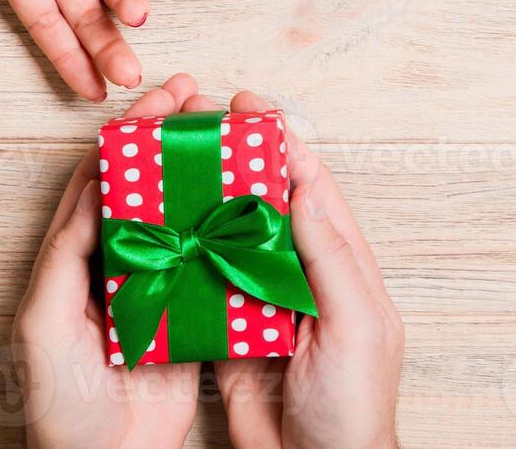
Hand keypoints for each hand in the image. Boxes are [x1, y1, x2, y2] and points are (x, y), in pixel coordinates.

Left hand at [11, 74, 207, 447]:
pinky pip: (210, 262)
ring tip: (233, 134)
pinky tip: (251, 202)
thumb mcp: (45, 324)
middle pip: (147, 185)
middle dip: (173, 137)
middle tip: (203, 99)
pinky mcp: (189, 317)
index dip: (131, 133)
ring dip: (205, 174)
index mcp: (76, 258)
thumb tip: (94, 185)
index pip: (103, 178)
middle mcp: (117, 264)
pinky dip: (228, 228)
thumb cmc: (58, 404)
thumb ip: (66, 255)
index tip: (162, 96)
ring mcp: (157, 288)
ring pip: (183, 216)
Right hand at [181, 91, 403, 448]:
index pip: (312, 188)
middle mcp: (302, 275)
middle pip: (266, 203)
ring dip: (204, 201)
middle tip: (198, 124)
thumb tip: (308, 188)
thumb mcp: (356, 326)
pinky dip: (185, 256)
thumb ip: (332, 257)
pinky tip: (159, 231)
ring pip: (231, 237)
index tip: (250, 108)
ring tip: (169, 162)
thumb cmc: (355, 407)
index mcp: (342, 265)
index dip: (283, 145)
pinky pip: (205, 285)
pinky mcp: (230, 333)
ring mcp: (263, 303)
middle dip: (235, 161)